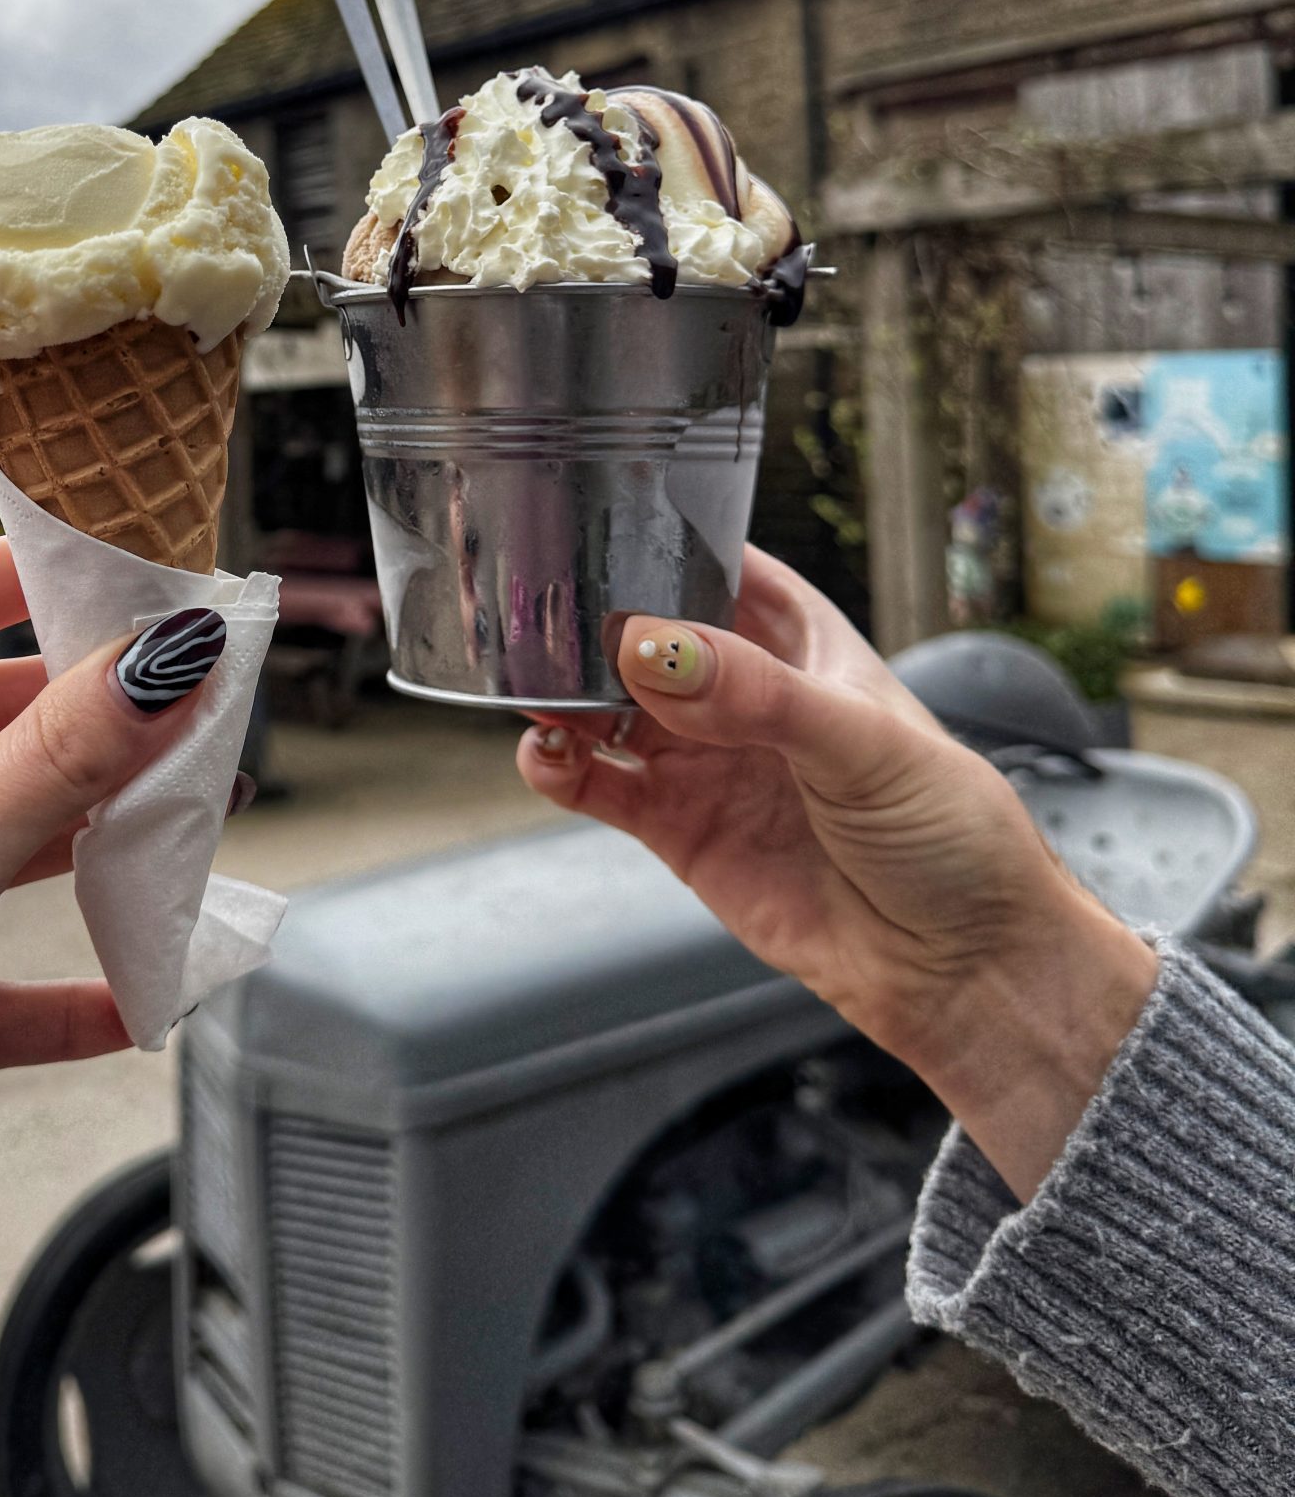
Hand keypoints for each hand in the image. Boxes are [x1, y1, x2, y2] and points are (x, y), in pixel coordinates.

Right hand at [519, 548, 1157, 1199]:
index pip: (712, 561)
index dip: (654, 541)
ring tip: (537, 692)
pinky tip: (546, 756)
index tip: (592, 529)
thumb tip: (658, 651)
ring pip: (607, 705)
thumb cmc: (951, 835)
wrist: (959, 967)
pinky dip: (560, 768)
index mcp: (798, 636)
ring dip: (564, 694)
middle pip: (641, 632)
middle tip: (544, 622)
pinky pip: (599, 785)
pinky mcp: (679, 828)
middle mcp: (743, 691)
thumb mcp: (865, 743)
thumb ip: (759, 696)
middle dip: (589, 622)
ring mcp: (706, 759)